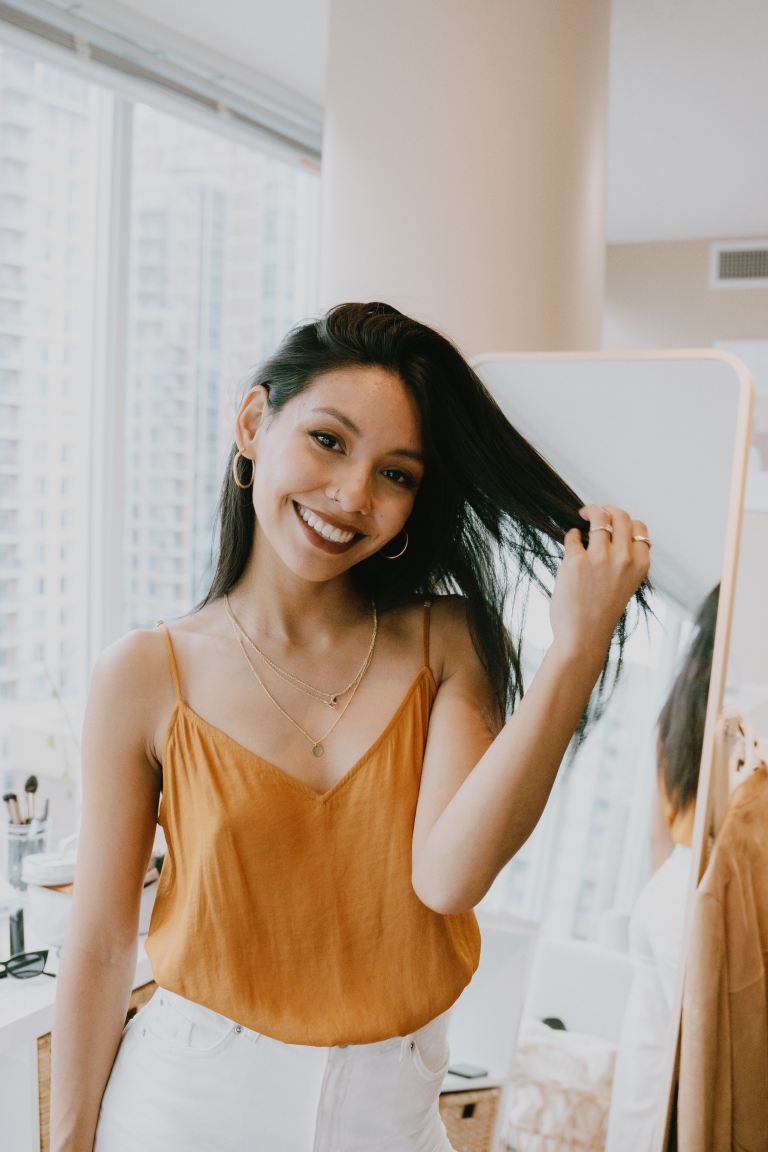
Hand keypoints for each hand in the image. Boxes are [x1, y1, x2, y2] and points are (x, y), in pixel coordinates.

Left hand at [549, 503, 650, 663]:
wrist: (583, 637)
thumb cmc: (602, 612)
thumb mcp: (626, 584)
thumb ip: (626, 559)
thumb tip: (612, 530)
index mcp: (640, 565)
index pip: (639, 528)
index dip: (626, 521)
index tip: (614, 522)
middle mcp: (624, 558)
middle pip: (619, 516)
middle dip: (607, 509)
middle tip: (595, 512)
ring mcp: (600, 558)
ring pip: (598, 518)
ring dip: (589, 511)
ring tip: (582, 515)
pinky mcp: (576, 561)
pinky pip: (573, 536)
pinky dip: (571, 535)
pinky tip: (571, 540)